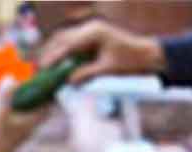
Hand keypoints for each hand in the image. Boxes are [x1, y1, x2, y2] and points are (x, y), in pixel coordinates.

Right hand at [0, 76, 49, 151]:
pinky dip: (16, 108)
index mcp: (32, 123)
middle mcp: (29, 128)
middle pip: (40, 108)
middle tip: (30, 80)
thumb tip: (11, 77)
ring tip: (16, 88)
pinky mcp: (11, 135)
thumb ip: (4, 96)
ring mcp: (21, 132)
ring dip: (26, 101)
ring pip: (29, 113)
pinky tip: (4, 102)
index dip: (50, 93)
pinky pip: (19, 118)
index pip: (48, 106)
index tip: (47, 79)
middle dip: (37, 95)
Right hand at [38, 19, 164, 82]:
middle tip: (41, 67)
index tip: (44, 68)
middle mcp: (91, 29)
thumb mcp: (109, 70)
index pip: (68, 45)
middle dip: (52, 52)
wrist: (151, 57)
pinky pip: (78, 47)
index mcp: (94, 32)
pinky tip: (65, 68)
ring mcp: (94, 33)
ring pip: (69, 42)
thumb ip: (87, 74)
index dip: (54, 57)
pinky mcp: (96, 40)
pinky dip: (71, 57)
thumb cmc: (133, 62)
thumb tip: (69, 82)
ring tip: (49, 68)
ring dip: (59, 54)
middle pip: (64, 39)